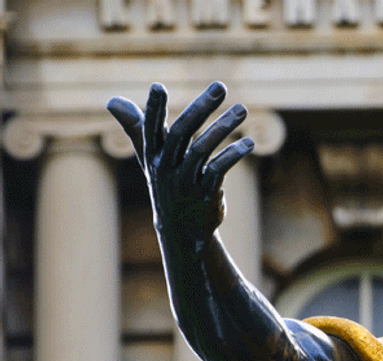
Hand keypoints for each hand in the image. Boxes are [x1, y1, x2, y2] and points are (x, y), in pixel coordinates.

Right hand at [107, 82, 253, 238]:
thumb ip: (136, 128)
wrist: (181, 230)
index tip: (157, 87)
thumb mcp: (150, 158)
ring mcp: (186, 181)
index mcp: (153, 156)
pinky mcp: (205, 193)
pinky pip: (218, 169)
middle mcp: (166, 168)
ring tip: (242, 109)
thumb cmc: (166, 185)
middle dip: (200, 108)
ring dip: (223, 127)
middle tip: (220, 86)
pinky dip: (233, 154)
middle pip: (180, 133)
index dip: (153, 109)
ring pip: (203, 149)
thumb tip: (111, 100)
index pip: (150, 129)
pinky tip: (249, 143)